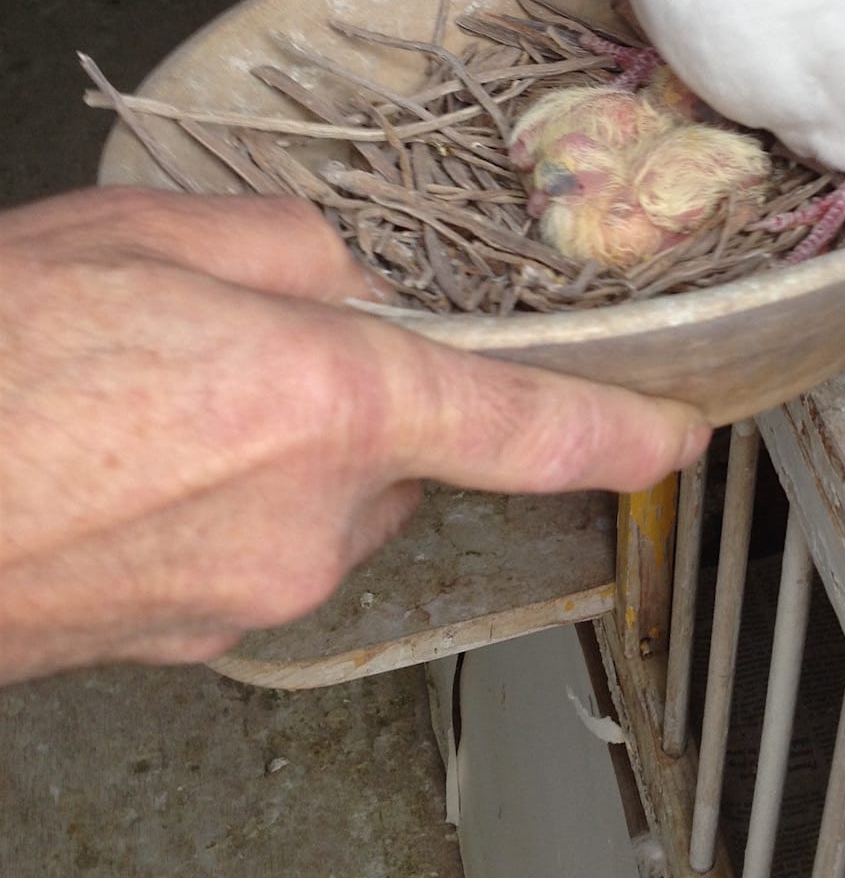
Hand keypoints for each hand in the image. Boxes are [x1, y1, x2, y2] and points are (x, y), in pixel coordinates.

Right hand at [0, 188, 706, 682]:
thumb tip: (344, 281)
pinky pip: (260, 549)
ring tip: (152, 401)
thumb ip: (289, 250)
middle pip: (405, 451)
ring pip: (329, 502)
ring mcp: (250, 596)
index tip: (678, 438)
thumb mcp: (147, 236)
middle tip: (240, 344)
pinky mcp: (191, 642)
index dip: (616, 432)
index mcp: (326, 402)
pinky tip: (133, 457)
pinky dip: (228, 500)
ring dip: (283, 449)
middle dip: (359, 396)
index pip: (524, 425)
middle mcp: (311, 519)